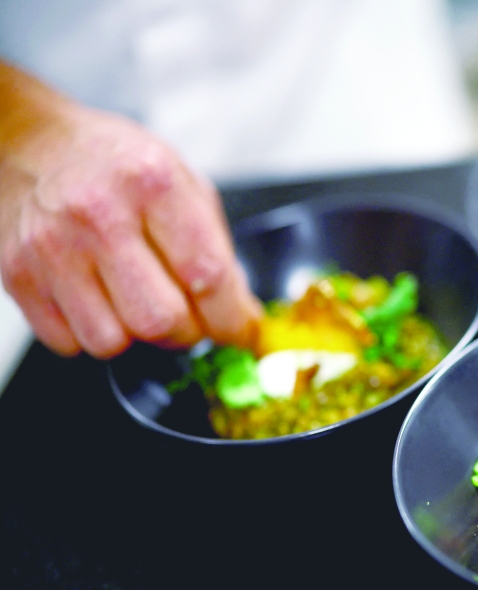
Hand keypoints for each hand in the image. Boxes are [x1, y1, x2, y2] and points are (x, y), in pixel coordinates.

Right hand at [0, 65, 260, 357]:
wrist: (29, 143)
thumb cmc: (114, 165)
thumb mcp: (182, 181)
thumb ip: (215, 247)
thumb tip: (239, 312)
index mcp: (153, 183)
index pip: (207, 275)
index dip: (232, 318)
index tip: (241, 331)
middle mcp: (99, 215)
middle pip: (160, 320)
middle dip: (186, 333)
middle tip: (190, 319)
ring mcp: (51, 247)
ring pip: (112, 343)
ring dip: (136, 338)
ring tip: (138, 304)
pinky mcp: (16, 275)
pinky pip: (68, 343)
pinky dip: (92, 335)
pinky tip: (98, 300)